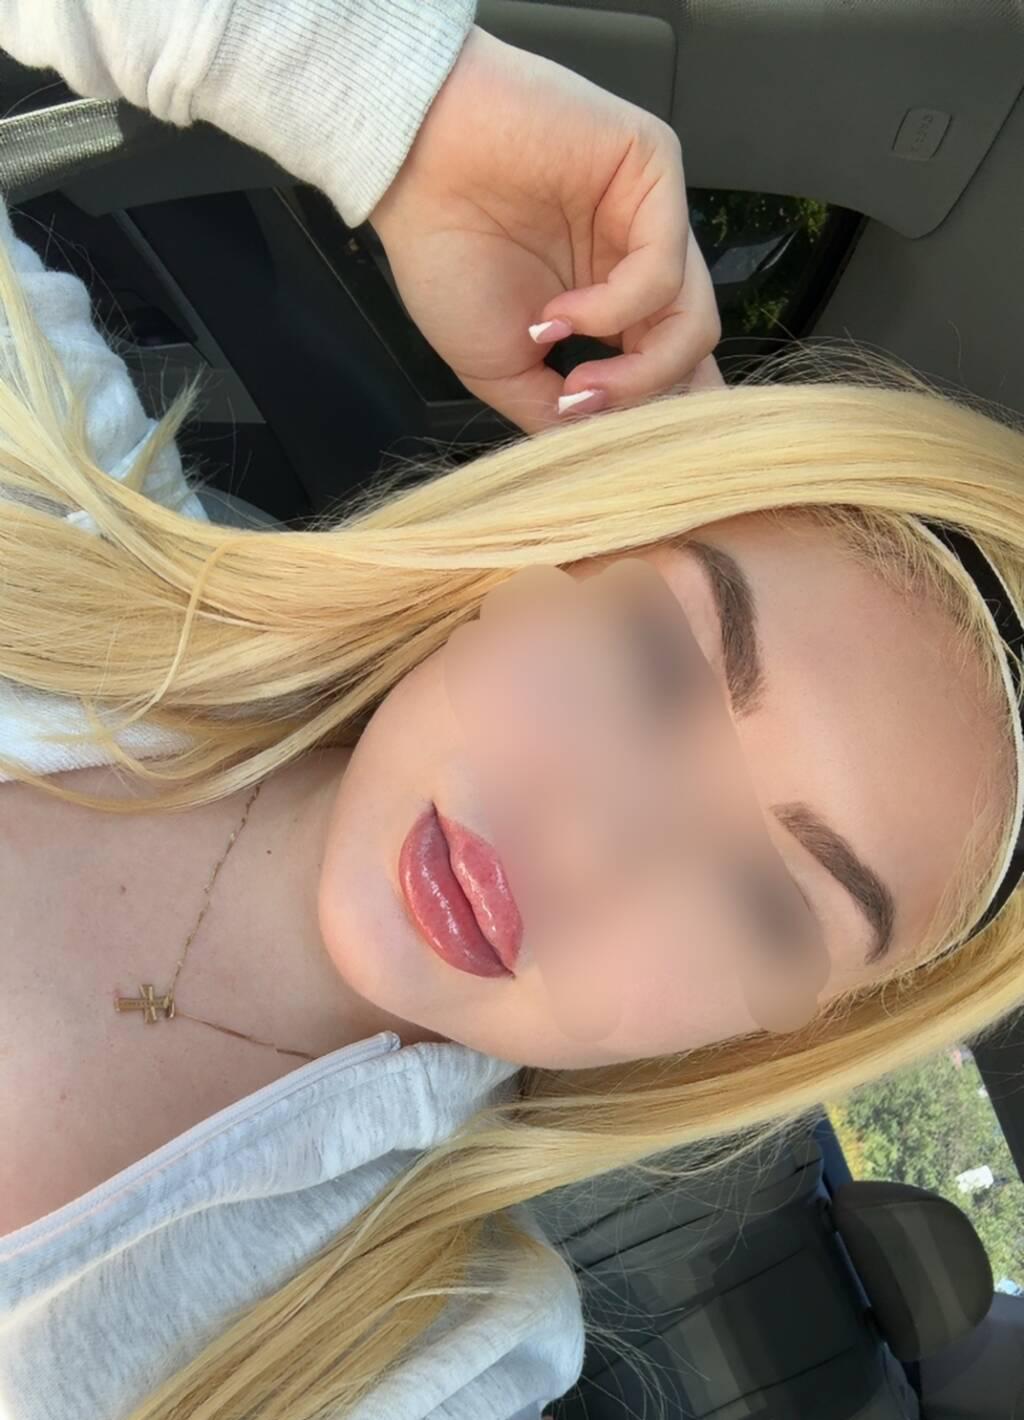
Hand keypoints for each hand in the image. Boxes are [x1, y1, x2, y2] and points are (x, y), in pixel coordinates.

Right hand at [367, 26, 723, 434]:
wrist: (408, 163)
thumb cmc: (443, 252)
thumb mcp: (500, 366)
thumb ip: (559, 414)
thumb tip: (604, 455)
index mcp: (611, 304)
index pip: (671, 373)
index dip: (654, 425)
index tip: (611, 462)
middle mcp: (639, 263)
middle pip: (692, 360)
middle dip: (643, 408)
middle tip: (581, 414)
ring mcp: (651, 219)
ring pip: (694, 326)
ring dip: (637, 374)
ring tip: (571, 379)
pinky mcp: (654, 172)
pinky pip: (665, 271)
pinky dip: (613, 311)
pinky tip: (558, 315)